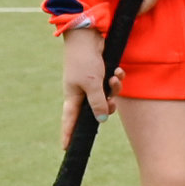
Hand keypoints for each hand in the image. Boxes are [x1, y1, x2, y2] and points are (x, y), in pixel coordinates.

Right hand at [58, 24, 116, 141]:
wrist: (88, 37)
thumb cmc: (85, 60)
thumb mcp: (91, 84)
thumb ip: (97, 103)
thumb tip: (101, 120)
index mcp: (72, 97)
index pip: (69, 121)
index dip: (68, 134)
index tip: (67, 148)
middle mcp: (81, 92)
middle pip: (96, 110)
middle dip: (107, 107)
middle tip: (111, 103)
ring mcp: (91, 83)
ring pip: (107, 96)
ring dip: (114, 89)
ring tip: (113, 78)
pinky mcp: (100, 73)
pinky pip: (112, 83)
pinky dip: (117, 79)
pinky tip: (117, 71)